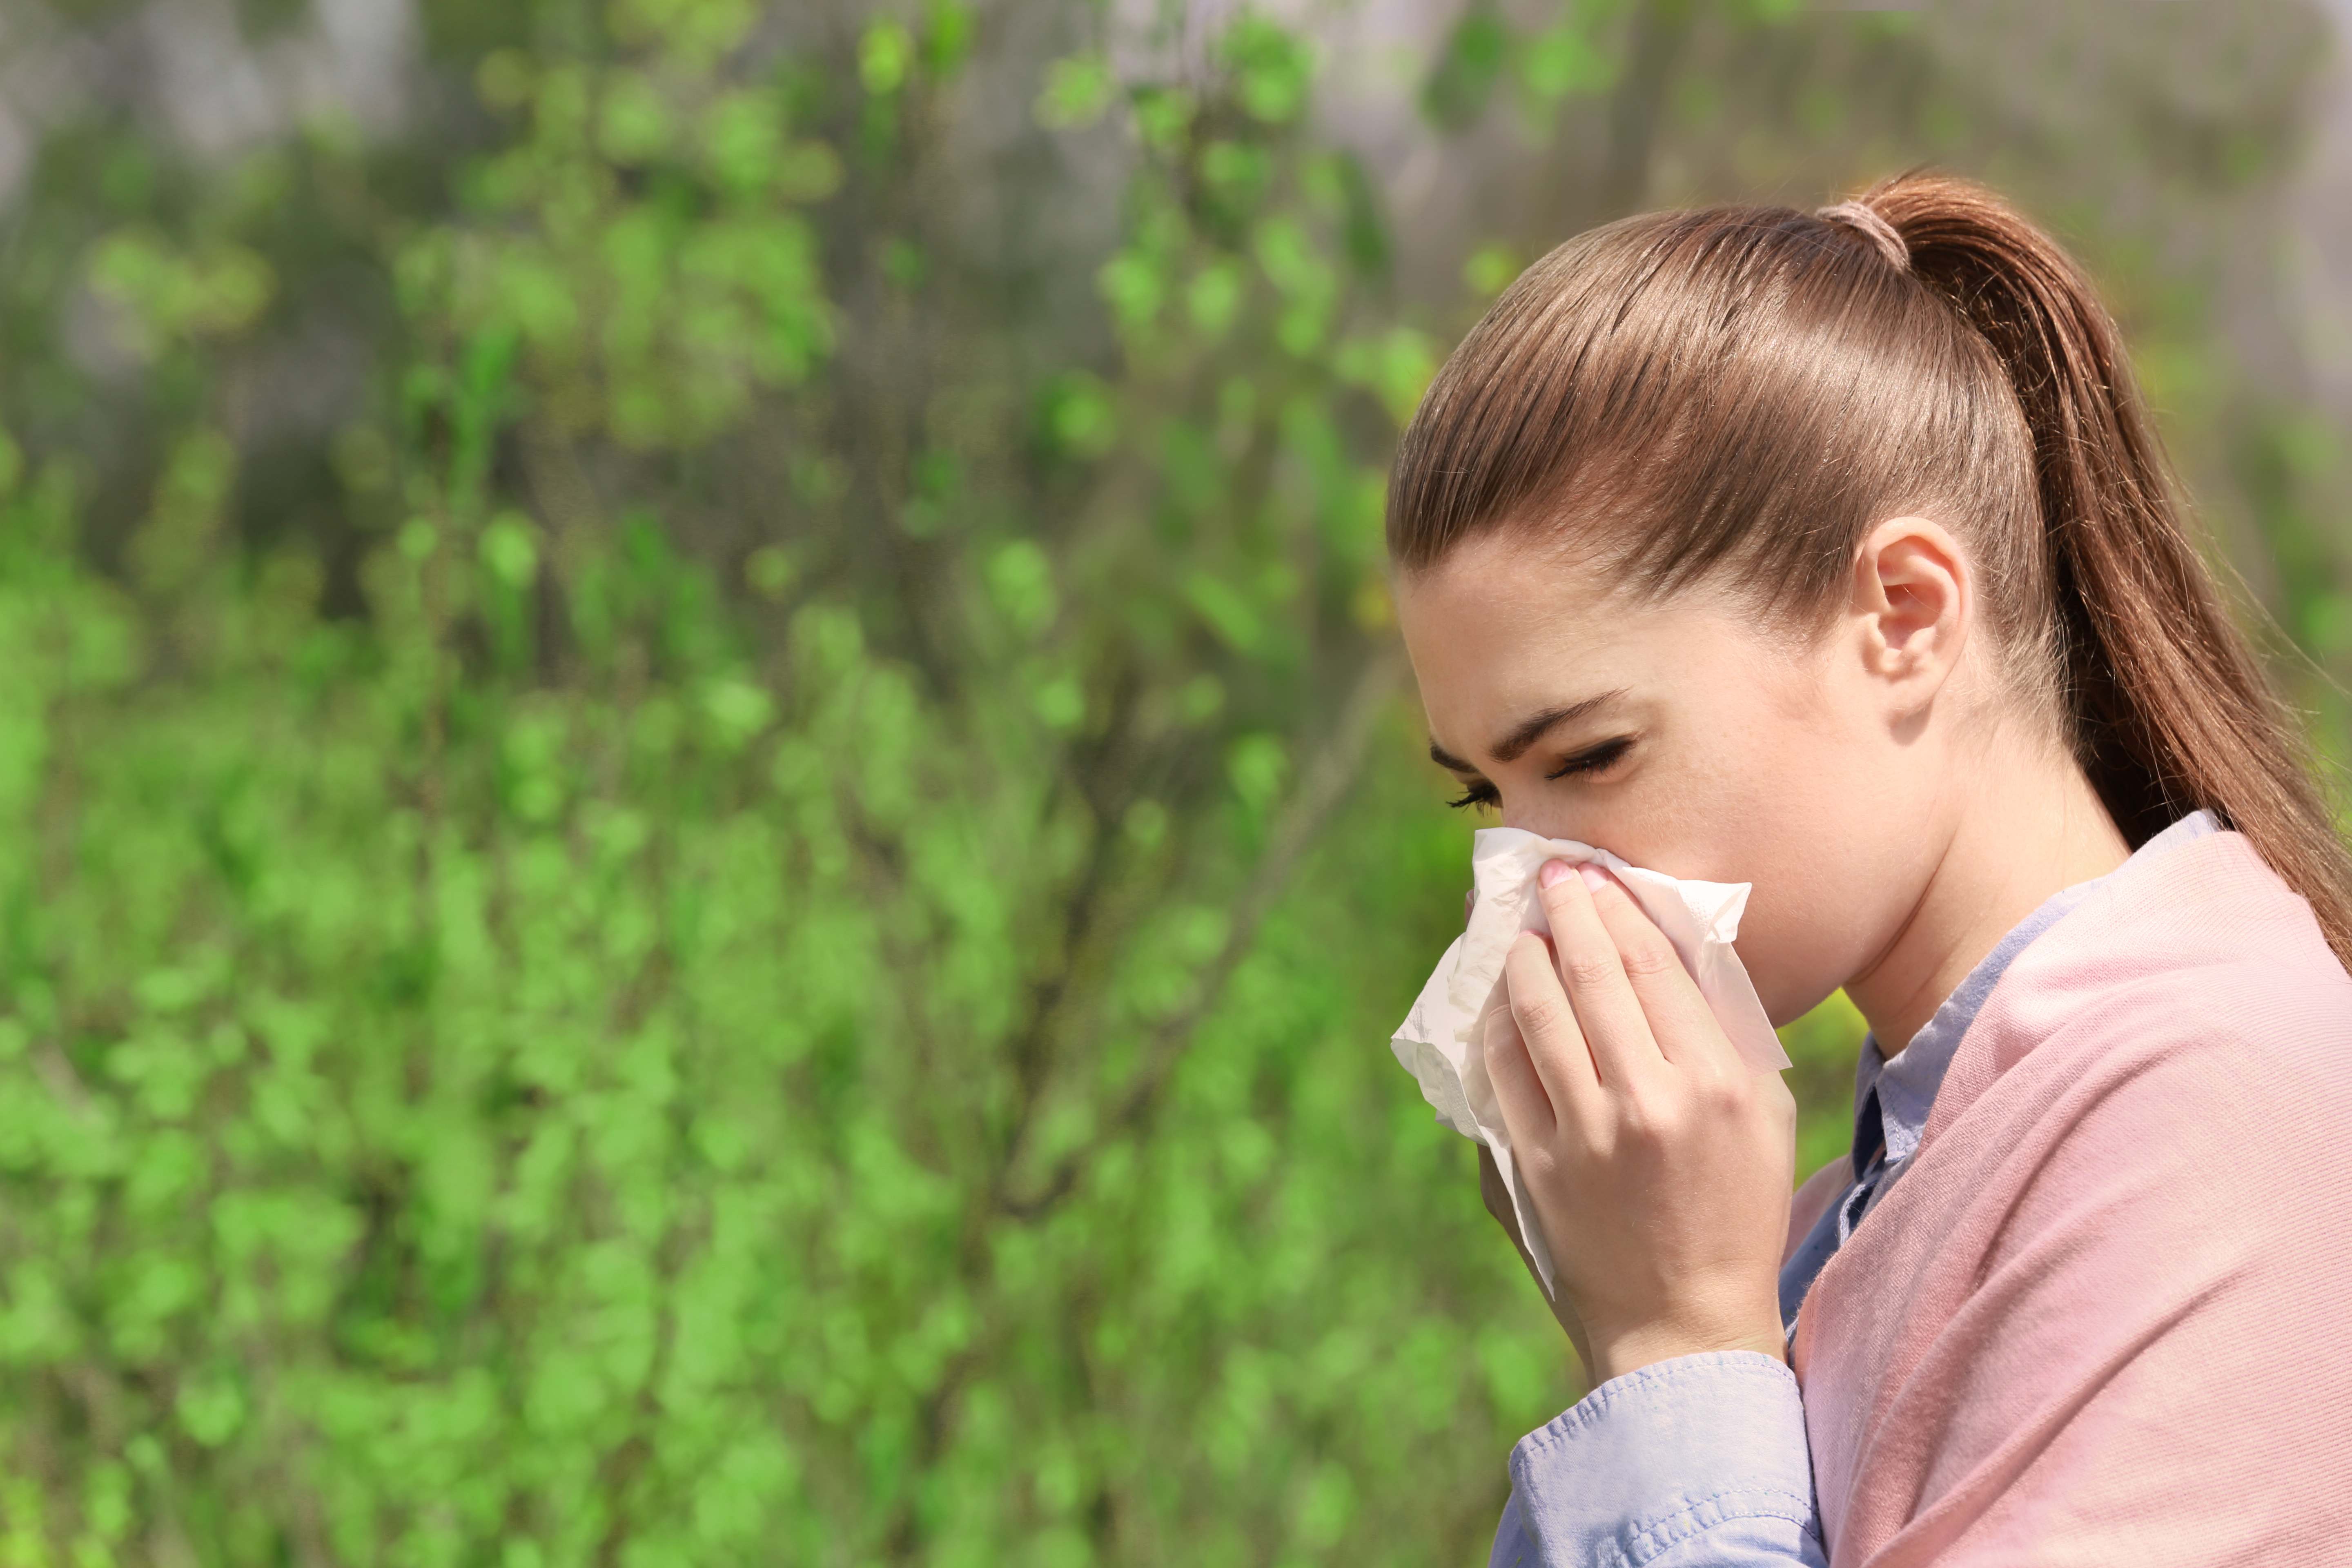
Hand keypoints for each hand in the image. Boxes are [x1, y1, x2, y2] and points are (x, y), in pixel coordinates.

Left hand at [1482, 859, 1795, 1385]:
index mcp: (1716, 1083)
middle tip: (1550, 878)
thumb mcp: (1764, 1113)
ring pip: (1536, 1012)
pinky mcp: (1534, 1165)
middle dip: (1566, 913)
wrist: (1684, 1324)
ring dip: (1522, 958)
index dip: (1618, 907)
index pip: (1653, 963)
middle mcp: (1649, 1101)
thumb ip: (1724, 1026)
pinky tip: (1501, 1000)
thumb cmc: (1735, 1209)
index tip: (1596, 876)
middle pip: (1592, 974)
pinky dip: (1497, 1023)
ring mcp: (1584, 1135)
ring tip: (1520, 931)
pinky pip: (1501, 1070)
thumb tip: (1673, 939)